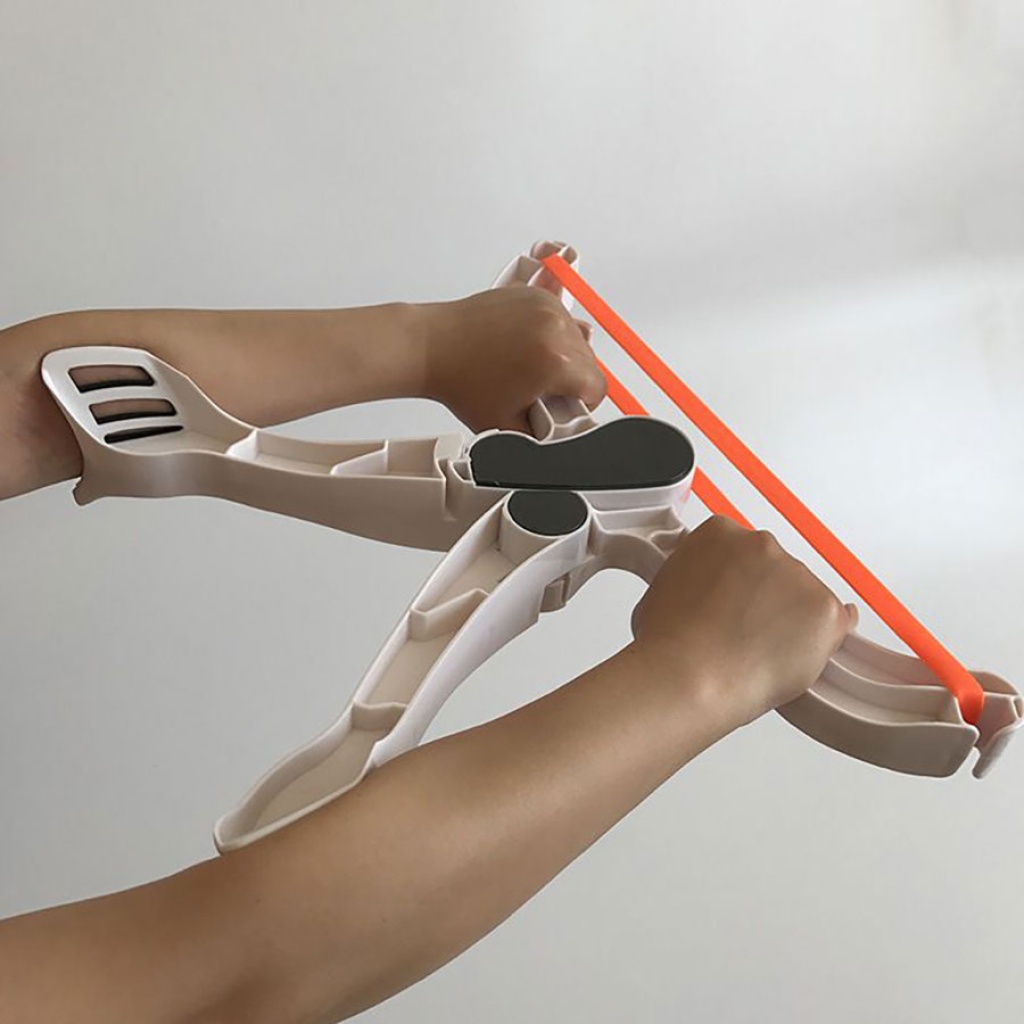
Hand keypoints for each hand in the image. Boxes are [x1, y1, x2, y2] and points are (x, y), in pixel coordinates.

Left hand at [421, 286, 607, 432]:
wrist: (433, 347)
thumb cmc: (461, 381)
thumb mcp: (507, 427)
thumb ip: (545, 436)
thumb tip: (566, 435)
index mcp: (555, 362)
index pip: (598, 387)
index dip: (583, 404)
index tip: (567, 408)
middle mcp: (555, 328)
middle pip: (591, 362)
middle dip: (572, 380)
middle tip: (542, 391)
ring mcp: (545, 307)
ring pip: (579, 339)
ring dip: (564, 356)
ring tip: (531, 367)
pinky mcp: (534, 295)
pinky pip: (560, 318)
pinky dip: (550, 334)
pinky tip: (525, 347)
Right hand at [630, 516, 856, 725]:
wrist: (690, 676)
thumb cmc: (669, 641)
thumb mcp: (664, 587)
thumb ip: (695, 576)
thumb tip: (702, 589)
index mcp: (720, 532)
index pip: (739, 550)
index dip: (734, 581)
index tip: (727, 602)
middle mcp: (763, 545)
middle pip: (774, 569)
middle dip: (763, 598)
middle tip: (739, 631)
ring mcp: (798, 575)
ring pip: (802, 598)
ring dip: (788, 620)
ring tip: (754, 652)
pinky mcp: (826, 610)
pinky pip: (838, 622)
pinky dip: (822, 641)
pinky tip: (791, 656)